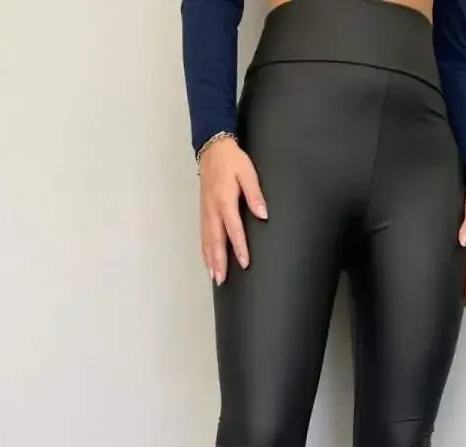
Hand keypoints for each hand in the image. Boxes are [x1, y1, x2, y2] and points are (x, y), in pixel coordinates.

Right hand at [198, 137, 267, 283]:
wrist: (212, 147)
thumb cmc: (232, 160)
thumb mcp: (248, 173)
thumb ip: (255, 194)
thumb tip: (263, 214)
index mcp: (225, 200)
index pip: (233, 229)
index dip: (239, 247)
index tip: (244, 263)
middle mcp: (213, 209)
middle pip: (216, 240)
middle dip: (219, 261)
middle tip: (221, 279)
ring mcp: (206, 210)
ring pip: (207, 240)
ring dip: (210, 259)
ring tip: (214, 276)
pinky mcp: (203, 210)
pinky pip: (203, 234)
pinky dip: (204, 249)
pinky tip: (207, 260)